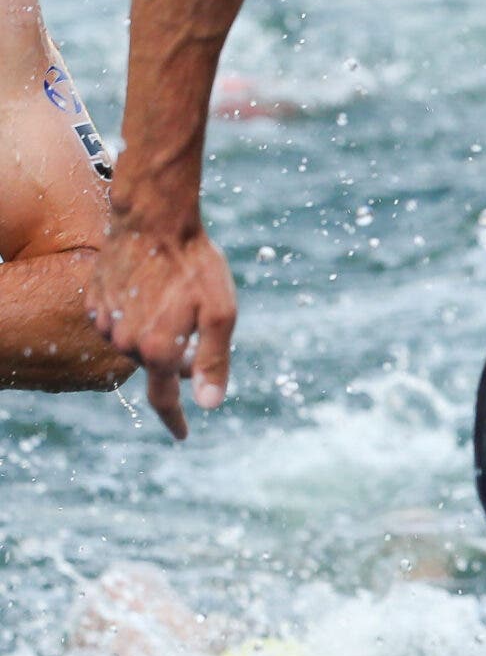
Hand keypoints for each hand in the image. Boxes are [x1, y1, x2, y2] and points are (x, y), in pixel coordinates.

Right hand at [88, 222, 236, 438]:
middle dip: (176, 353)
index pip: (164, 399)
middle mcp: (124, 343)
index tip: (183, 435)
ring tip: (171, 295)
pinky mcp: (94, 301)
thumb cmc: (194, 264)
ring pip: (134, 342)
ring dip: (154, 330)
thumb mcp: (220, 313)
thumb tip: (209, 404)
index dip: (175, 419)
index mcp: (157, 351)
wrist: (153, 220)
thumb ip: (213, 361)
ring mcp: (104, 322)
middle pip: (155, 364)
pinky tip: (148, 289)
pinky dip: (134, 313)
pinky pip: (117, 320)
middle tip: (194, 317)